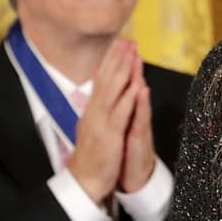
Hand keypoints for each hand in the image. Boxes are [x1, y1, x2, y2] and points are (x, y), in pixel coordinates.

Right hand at [65, 39, 141, 202]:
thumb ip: (97, 109)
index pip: (100, 79)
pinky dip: (128, 99)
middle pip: (105, 80)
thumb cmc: (91, 156)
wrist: (84, 181)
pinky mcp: (109, 135)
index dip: (110, 60)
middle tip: (126, 39)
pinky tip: (136, 86)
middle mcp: (94, 112)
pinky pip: (120, 114)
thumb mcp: (92, 127)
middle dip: (116, 58)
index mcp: (91, 110)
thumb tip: (98, 92)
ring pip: (112, 92)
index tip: (118, 42)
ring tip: (131, 53)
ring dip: (122, 71)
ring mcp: (100, 123)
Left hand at [119, 53, 155, 193]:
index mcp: (124, 113)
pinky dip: (141, 105)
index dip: (120, 65)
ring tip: (137, 59)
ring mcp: (138, 126)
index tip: (118, 44)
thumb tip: (114, 93)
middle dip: (130, 64)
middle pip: (132, 86)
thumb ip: (119, 109)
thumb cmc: (124, 154)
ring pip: (138, 99)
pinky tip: (143, 91)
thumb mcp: (118, 129)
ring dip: (138, 78)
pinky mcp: (140, 139)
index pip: (122, 86)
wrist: (133, 179)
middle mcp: (133, 116)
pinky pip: (141, 120)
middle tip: (130, 42)